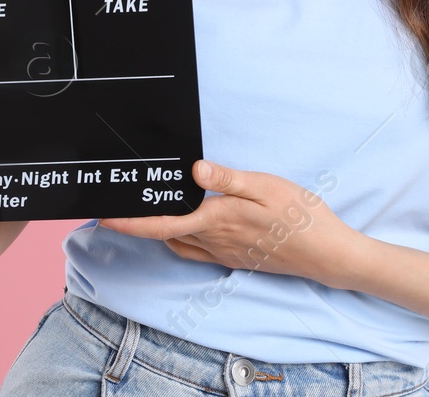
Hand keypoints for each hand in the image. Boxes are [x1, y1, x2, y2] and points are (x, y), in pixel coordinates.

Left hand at [97, 160, 358, 287]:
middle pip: (164, 234)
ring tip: (146, 212)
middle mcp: (214, 240)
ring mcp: (224, 252)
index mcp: (217, 219)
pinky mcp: (234, 257)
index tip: (103, 216)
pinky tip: (184, 227)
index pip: (162, 223)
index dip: (129, 222)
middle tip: (120, 205)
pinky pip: (195, 251)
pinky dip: (179, 239)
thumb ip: (228, 179)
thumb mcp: (267, 186)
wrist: (326, 253)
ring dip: (157, 231)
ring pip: (178, 243)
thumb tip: (193, 171)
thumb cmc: (300, 216)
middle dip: (138, 223)